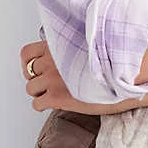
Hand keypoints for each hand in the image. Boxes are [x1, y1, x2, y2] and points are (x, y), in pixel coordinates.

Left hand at [20, 40, 136, 114]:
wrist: (120, 74)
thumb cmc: (109, 59)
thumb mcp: (88, 43)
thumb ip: (72, 43)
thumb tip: (65, 46)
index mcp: (59, 44)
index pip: (27, 52)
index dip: (28, 61)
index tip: (35, 66)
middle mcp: (52, 60)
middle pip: (28, 72)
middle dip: (36, 78)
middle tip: (46, 82)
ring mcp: (53, 78)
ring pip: (30, 88)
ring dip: (39, 91)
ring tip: (52, 93)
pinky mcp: (57, 97)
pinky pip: (37, 103)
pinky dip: (42, 105)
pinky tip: (53, 103)